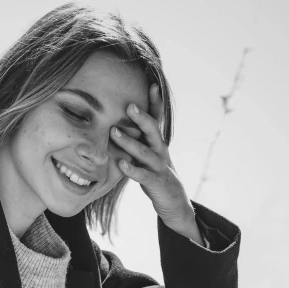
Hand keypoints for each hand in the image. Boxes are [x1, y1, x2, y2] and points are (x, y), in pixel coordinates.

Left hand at [111, 83, 195, 231]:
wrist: (174, 203)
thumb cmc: (156, 176)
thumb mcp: (148, 156)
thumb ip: (137, 142)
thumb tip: (118, 125)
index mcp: (158, 143)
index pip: (157, 119)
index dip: (156, 102)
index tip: (152, 83)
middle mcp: (160, 151)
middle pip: (153, 131)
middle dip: (142, 117)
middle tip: (129, 105)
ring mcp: (159, 167)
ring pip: (144, 152)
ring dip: (129, 141)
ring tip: (114, 131)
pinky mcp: (156, 183)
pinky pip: (143, 175)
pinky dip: (132, 170)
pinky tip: (121, 164)